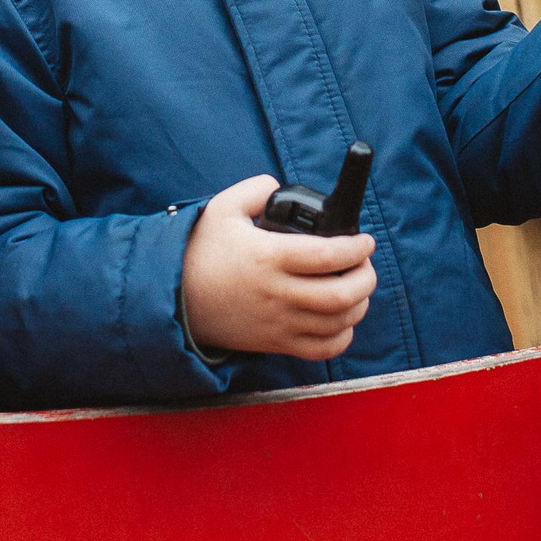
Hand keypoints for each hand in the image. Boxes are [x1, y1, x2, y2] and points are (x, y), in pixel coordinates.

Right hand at [181, 175, 377, 358]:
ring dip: (358, 304)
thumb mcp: (222, 208)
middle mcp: (277, 294)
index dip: (356, 248)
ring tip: (356, 286)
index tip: (364, 240)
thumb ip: (257, 190)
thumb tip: (282, 190)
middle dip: (365, 278)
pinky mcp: (275, 343)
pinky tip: (341, 318)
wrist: (175, 298)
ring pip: (337, 323)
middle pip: (340, 295)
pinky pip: (322, 350)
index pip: (326, 256)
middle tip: (364, 262)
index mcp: (268, 258)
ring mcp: (278, 323)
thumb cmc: (201, 251)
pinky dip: (342, 335)